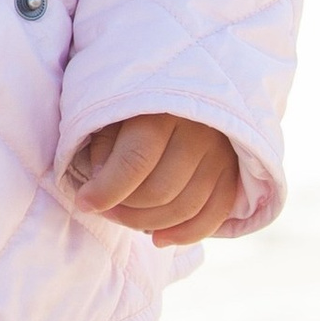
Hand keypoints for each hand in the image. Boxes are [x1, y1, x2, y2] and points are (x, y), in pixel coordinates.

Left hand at [66, 115, 244, 248]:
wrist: (189, 81)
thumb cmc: (138, 98)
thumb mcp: (113, 108)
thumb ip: (103, 144)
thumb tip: (100, 187)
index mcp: (163, 109)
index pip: (135, 161)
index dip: (105, 190)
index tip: (84, 203)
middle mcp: (199, 131)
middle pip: (160, 191)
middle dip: (125, 210)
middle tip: (104, 210)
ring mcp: (222, 153)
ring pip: (185, 207)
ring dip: (149, 223)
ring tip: (124, 219)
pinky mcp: (235, 170)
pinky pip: (214, 215)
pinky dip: (185, 234)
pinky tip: (159, 239)